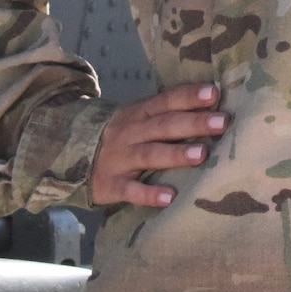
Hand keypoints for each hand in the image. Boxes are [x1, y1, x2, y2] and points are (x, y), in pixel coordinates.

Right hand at [89, 83, 226, 206]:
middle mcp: (131, 132)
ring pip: (149, 155)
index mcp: (140, 113)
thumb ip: (166, 112)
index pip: (167, 100)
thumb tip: (211, 104)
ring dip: (175, 154)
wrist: (68, 153)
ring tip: (202, 155)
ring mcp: (119, 158)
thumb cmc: (121, 136)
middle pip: (164, 126)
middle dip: (193, 123)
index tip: (215, 93)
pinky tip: (168, 198)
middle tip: (222, 122)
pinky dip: (148, 194)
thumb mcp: (137, 117)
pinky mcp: (110, 184)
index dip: (189, 96)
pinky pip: (130, 190)